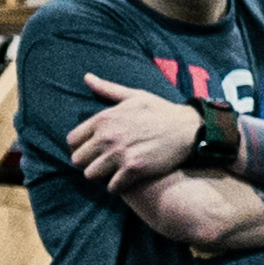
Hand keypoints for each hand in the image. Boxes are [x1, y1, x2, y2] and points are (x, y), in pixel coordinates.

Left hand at [63, 74, 206, 192]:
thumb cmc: (162, 111)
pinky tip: (125, 181)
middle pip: (78, 160)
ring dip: (101, 176)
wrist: (191, 128)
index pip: (72, 140)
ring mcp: (120, 154)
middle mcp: (107, 137)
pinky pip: (112, 186)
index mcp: (103, 119)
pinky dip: (117, 187)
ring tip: (112, 173)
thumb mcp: (134, 96)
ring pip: (91, 175)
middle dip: (88, 163)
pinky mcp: (135, 169)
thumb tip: (87, 77)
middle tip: (102, 164)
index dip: (80, 147)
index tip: (91, 151)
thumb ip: (108, 89)